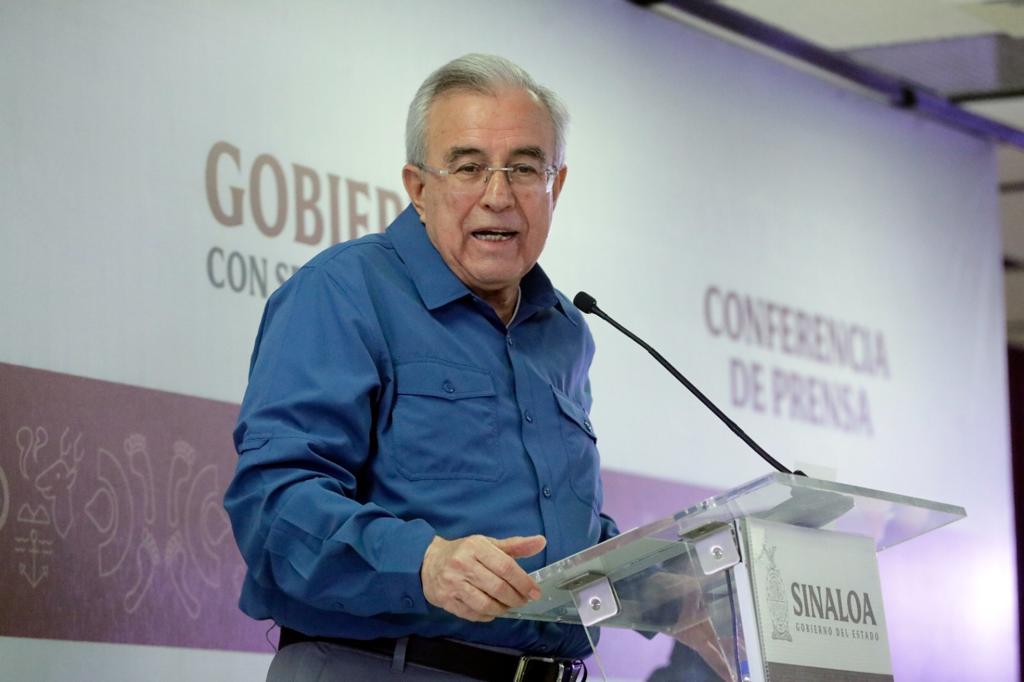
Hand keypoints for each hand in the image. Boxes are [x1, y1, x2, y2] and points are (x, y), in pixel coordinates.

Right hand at [420, 534, 545, 621]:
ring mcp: (452, 584)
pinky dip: (487, 615)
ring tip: (509, 606)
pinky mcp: (445, 600)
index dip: (523, 582)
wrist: (428, 562)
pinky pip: (472, 614)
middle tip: (523, 600)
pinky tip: (493, 610)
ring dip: (502, 608)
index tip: (534, 591)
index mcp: (475, 546)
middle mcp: (462, 564)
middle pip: (497, 587)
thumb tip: (541, 542)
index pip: (505, 566)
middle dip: (515, 598)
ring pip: (485, 604)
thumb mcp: (487, 544)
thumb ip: (515, 545)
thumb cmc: (463, 552)